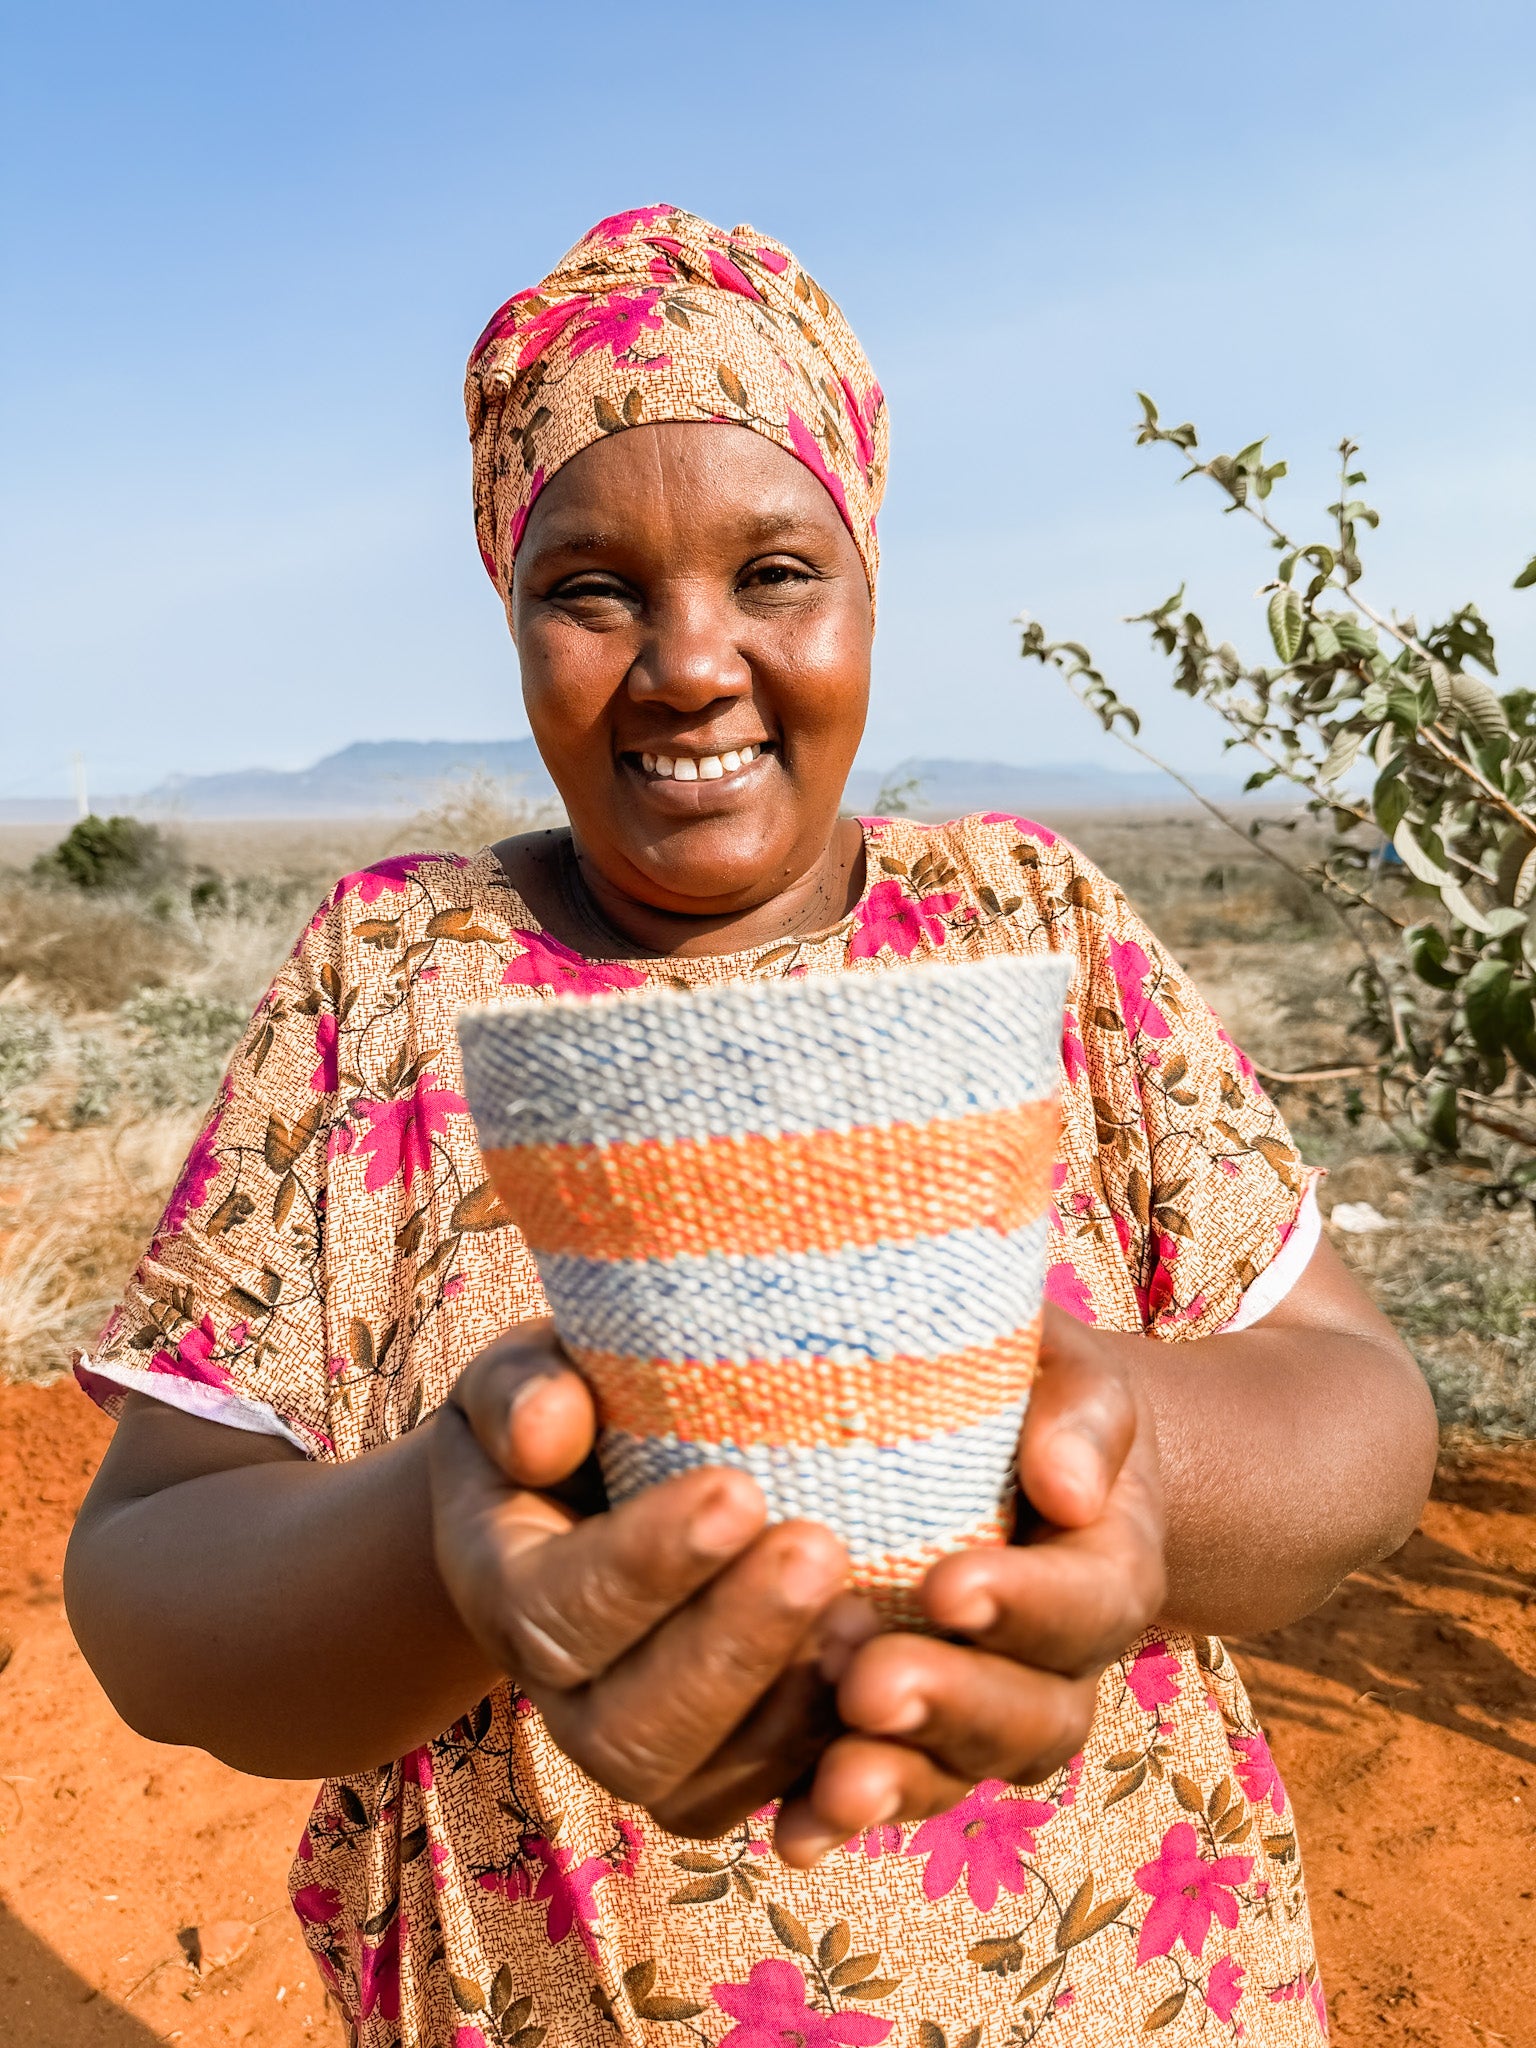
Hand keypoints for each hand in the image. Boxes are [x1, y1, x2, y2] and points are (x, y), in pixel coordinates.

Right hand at [427, 1321, 868, 1837]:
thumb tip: (546, 1430)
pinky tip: (887, 1668)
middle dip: (730, 1646)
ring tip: (869, 1616)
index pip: (553, 1610)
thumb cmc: (566, 1408)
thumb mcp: (523, 1374)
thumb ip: (521, 1391)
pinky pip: (759, 1799)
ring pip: (694, 1786)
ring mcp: (635, 1744)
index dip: (644, 1566)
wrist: (585, 1485)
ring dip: (786, 1710)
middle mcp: (560, 1691)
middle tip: (820, 1549)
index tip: (737, 1490)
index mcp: (503, 1584)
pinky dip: (823, 1752)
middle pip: (627, 1728)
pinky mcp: (712, 1770)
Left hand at [774, 1305, 1166, 1864]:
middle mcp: (1055, 1659)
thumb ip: (1080, 1412)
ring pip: (958, 1770)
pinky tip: (791, 1833)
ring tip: (833, 1782)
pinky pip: (883, 1786)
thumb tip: (1067, 1486)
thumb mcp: (1069, 1370)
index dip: (1026, 1604)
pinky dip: (837, 1815)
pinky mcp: (904, 1734)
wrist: (1005, 1444)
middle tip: (874, 1686)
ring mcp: (979, 1710)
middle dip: (952, 1705)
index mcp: (1107, 1564)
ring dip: (896, 1779)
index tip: (950, 1584)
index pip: (1088, 1599)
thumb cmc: (1031, 1391)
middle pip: (1031, 1716)